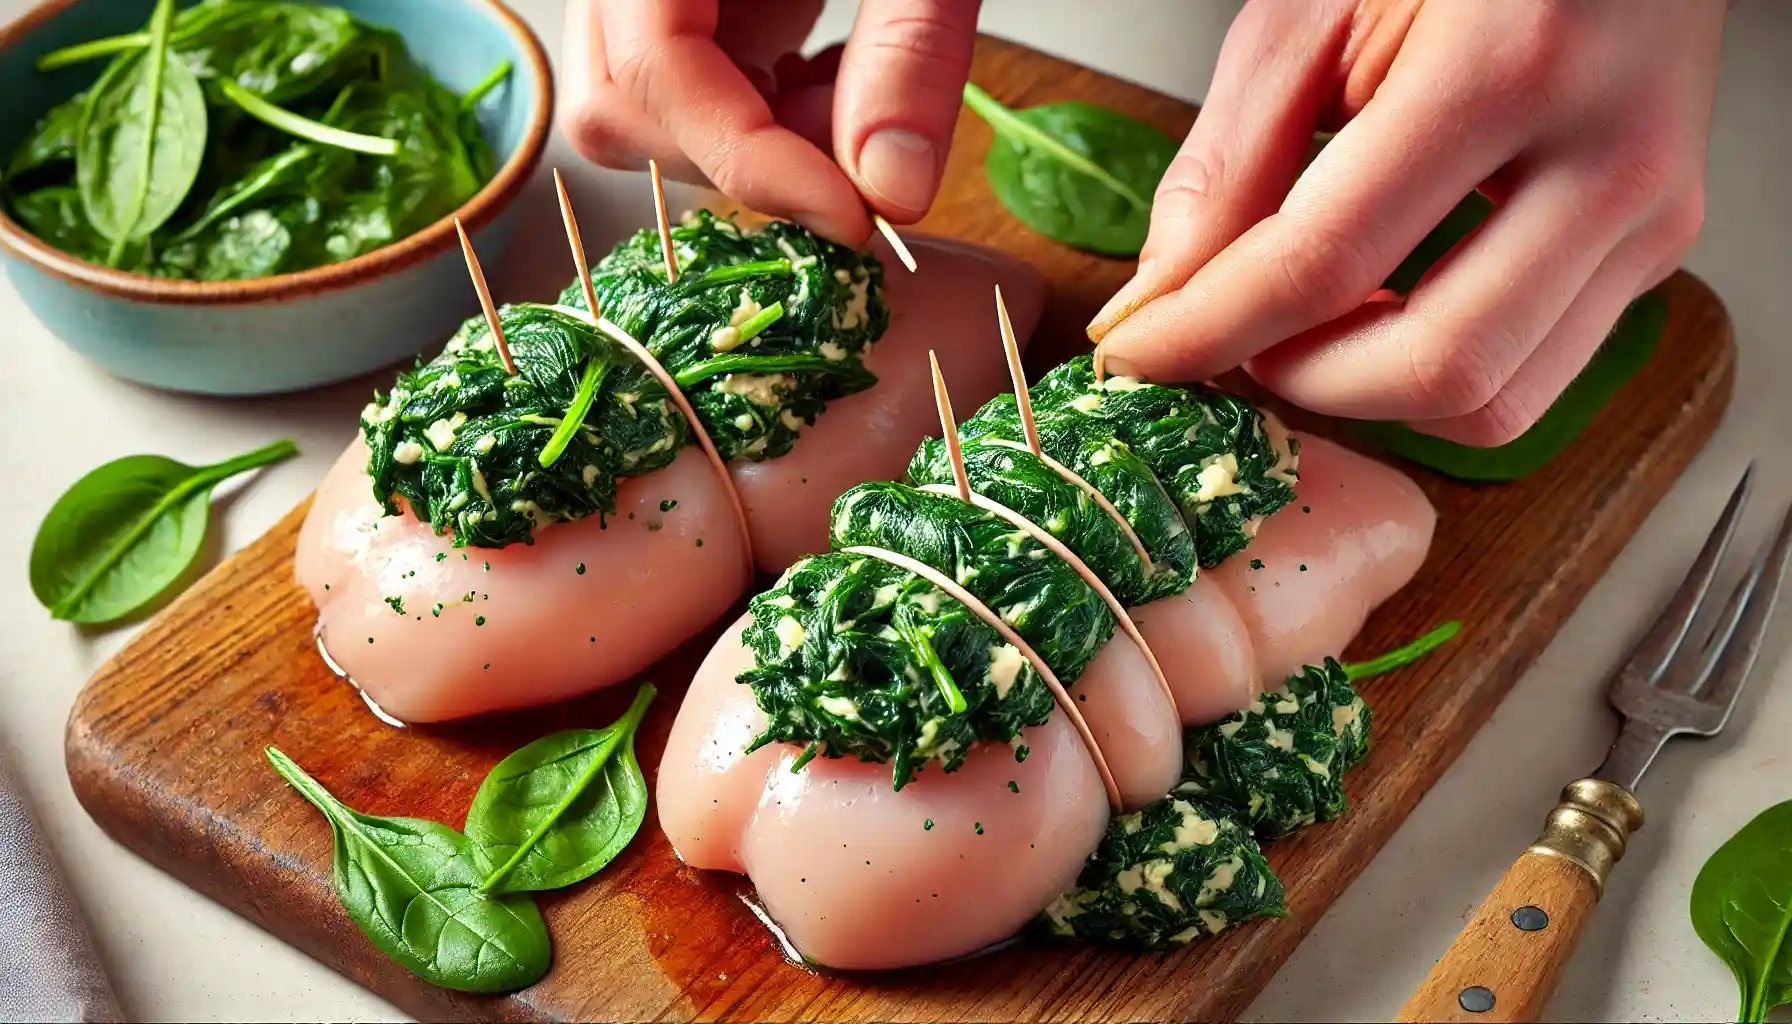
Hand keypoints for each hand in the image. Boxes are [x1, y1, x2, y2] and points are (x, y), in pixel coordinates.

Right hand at [560, 0, 981, 245]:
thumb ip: (909, 50)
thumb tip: (892, 188)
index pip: (651, 68)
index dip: (747, 160)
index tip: (853, 219)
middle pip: (624, 101)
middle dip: (749, 157)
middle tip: (863, 164)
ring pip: (651, 105)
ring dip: (762, 143)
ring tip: (859, 106)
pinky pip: (697, 80)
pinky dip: (773, 112)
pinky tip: (841, 79)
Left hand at [1088, 0, 1724, 445]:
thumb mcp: (1318, 5)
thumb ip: (1232, 155)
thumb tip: (1163, 293)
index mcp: (1511, 62)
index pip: (1327, 259)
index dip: (1210, 327)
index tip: (1135, 353)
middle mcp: (1609, 153)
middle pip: (1429, 366)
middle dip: (1297, 382)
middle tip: (1226, 342)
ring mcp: (1651, 211)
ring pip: (1493, 402)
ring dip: (1368, 394)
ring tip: (1301, 331)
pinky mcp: (1658, 246)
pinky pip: (1531, 374)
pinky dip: (1432, 375)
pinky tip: (1379, 314)